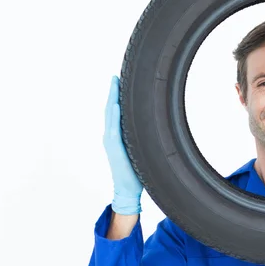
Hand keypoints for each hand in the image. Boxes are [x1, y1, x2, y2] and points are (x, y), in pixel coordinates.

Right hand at [103, 75, 142, 214]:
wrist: (127, 189)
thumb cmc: (135, 171)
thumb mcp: (139, 149)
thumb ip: (141, 136)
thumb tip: (154, 124)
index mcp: (116, 135)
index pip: (115, 111)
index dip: (116, 96)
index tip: (120, 82)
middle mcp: (111, 135)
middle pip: (110, 109)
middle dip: (112, 92)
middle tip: (115, 76)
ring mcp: (111, 141)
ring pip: (110, 115)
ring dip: (112, 98)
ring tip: (114, 83)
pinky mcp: (115, 147)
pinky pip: (114, 128)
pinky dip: (115, 116)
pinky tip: (116, 104)